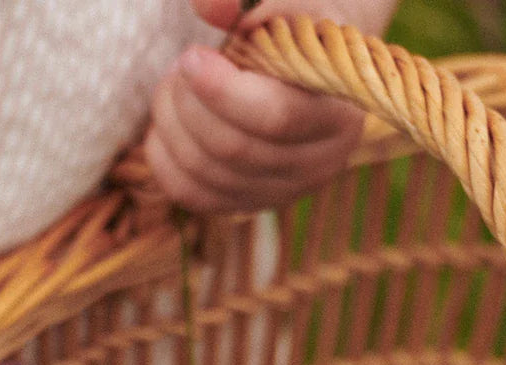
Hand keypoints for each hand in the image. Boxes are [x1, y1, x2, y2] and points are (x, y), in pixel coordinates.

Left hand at [144, 0, 390, 213]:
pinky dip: (165, 159)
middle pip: (231, 148)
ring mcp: (281, 192)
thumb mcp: (294, 2)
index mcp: (341, 112)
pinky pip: (190, 194)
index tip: (190, 57)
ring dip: (171, 126)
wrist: (318, 68)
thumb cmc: (306, 28)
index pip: (274, 116)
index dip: (222, 91)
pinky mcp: (247, 204)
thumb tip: (206, 5)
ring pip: (204, 174)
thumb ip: (252, 1)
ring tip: (171, 86)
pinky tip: (164, 124)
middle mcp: (317, 164)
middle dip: (189, 104)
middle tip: (179, 65)